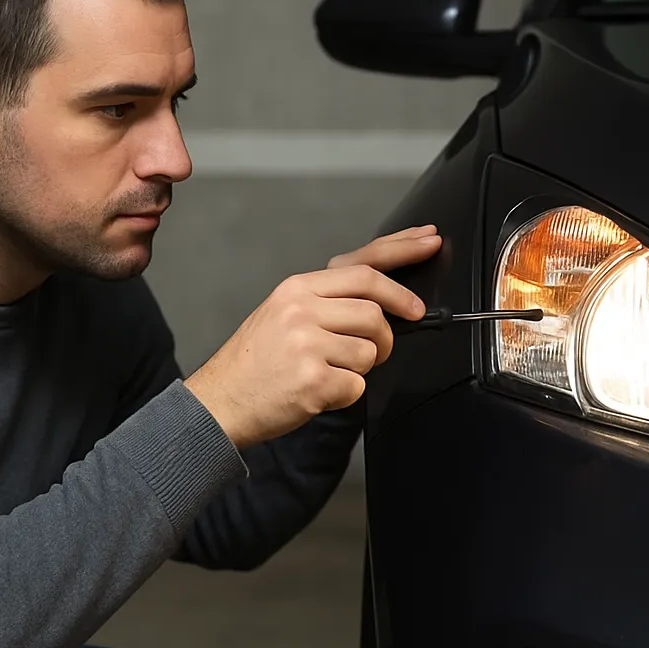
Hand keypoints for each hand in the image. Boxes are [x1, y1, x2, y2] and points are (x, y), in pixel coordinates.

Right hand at [185, 225, 442, 447]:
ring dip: (363, 368)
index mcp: (296, 289)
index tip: (429, 246)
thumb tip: (378, 298)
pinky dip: (346, 394)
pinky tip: (319, 392)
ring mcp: (307, 344)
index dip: (403, 254)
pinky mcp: (313, 380)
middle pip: (375, 312)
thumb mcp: (282, 313)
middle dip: (386, 336)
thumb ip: (325, 300)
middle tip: (380, 348)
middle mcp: (301, 311)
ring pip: (371, 351)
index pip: (363, 267)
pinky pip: (357, 385)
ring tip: (332, 372)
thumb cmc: (255, 362)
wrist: (219, 401)